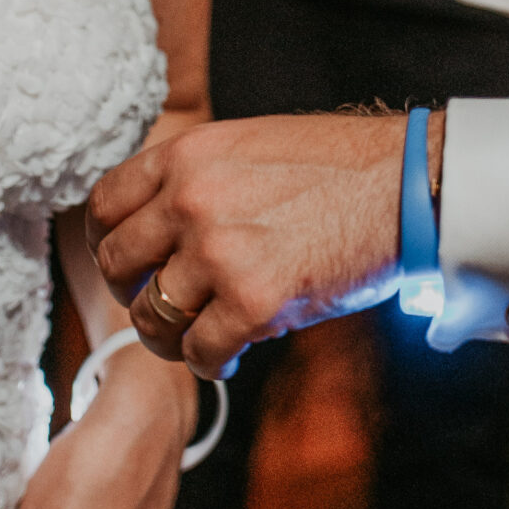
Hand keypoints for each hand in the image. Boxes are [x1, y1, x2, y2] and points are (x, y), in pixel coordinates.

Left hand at [88, 114, 419, 378]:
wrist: (404, 185)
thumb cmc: (336, 166)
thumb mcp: (246, 145)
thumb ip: (196, 178)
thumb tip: (157, 227)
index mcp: (186, 155)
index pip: (104, 205)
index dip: (107, 242)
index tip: (128, 263)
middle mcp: (190, 200)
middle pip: (116, 266)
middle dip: (133, 293)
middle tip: (162, 304)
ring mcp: (218, 252)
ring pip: (152, 316)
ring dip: (171, 337)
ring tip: (198, 336)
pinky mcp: (254, 301)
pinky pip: (201, 353)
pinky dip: (212, 362)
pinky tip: (232, 354)